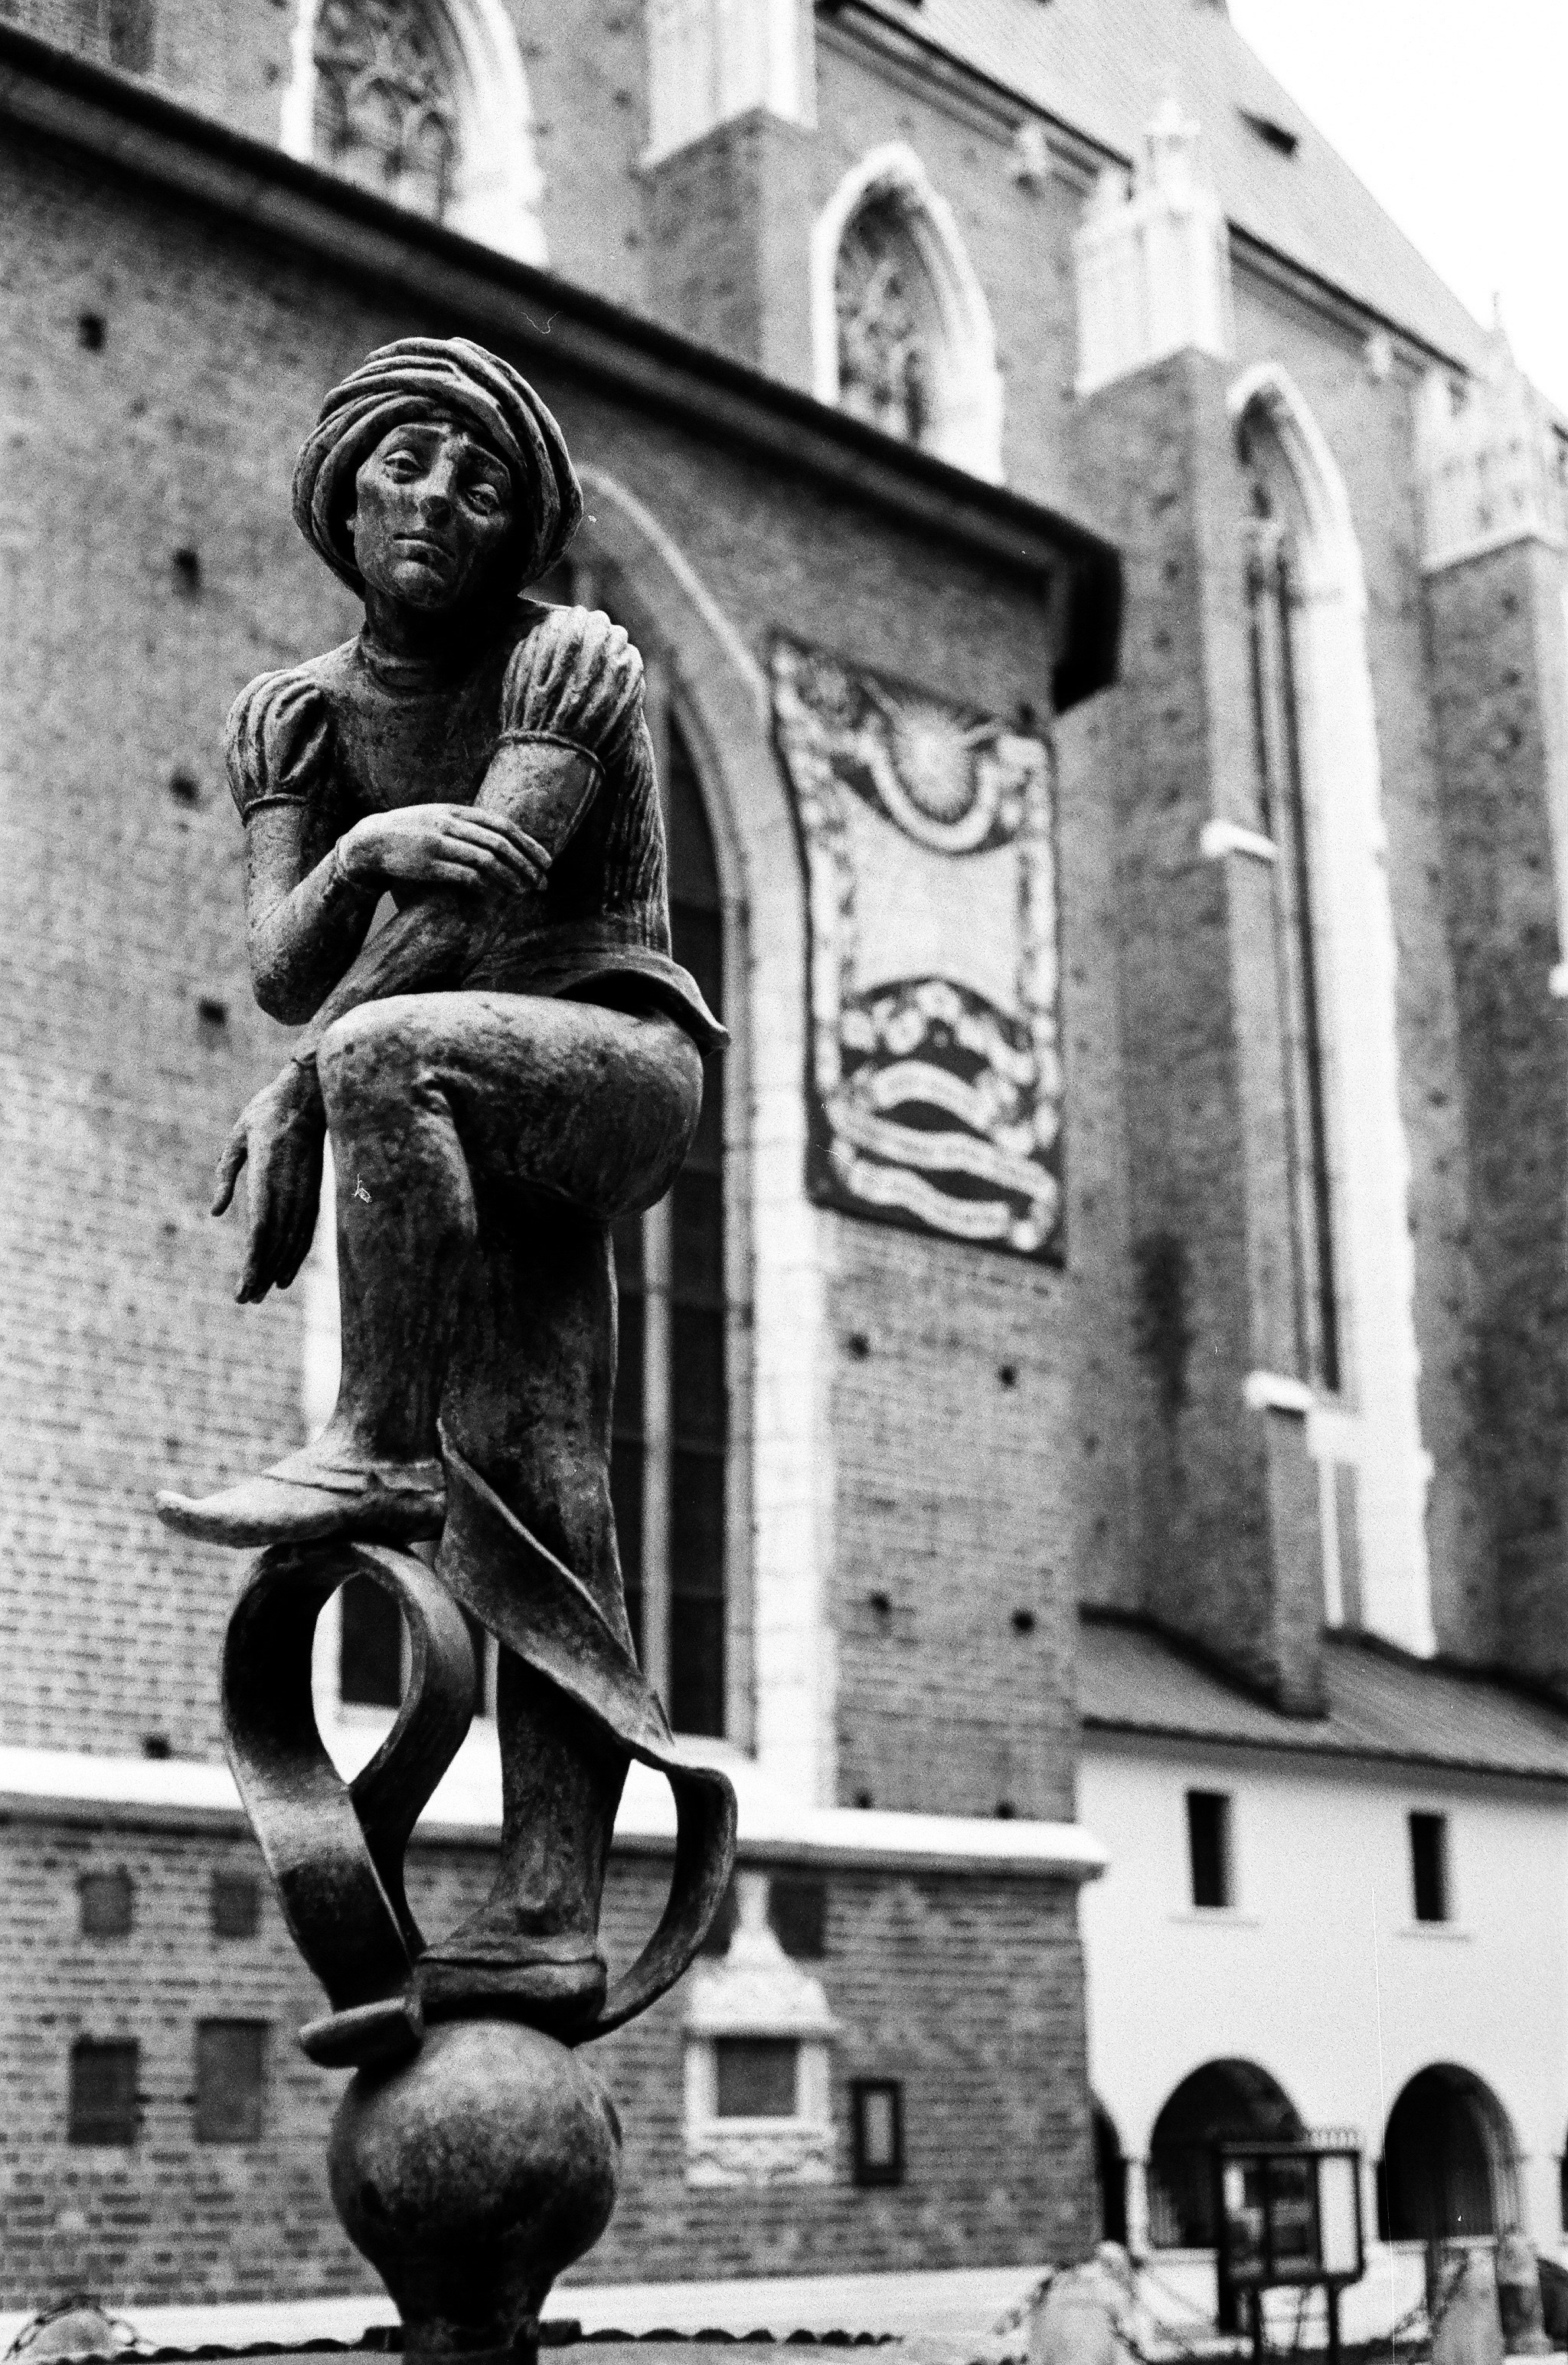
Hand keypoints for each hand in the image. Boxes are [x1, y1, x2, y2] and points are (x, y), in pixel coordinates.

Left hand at [212, 1065, 326, 1302]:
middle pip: (276, 1242)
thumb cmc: (268, 1112)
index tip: (243, 1284)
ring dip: (277, 1270)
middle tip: (245, 1300)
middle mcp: (289, 1189)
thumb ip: (225, 1175)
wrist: (312, 1095)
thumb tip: (216, 1213)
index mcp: (267, 1174)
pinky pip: (305, 1231)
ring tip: (261, 1294)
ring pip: (293, 1241)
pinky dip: (296, 1255)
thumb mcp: (238, 1138)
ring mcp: (305, 1193)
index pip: (261, 1227)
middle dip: (261, 1274)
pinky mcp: (314, 1193)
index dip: (253, 1260)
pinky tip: (286, 1273)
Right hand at [338, 804, 548, 895]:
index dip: (528, 844)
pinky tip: (496, 895)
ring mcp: (439, 844)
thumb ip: (466, 823)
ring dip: (510, 877)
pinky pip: (465, 876)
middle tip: (541, 882)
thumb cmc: (410, 833)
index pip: (502, 826)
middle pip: (500, 844)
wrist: (371, 842)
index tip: (546, 861)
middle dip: (526, 864)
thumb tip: (503, 838)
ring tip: (524, 891)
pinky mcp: (428, 866)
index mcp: (455, 811)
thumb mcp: (438, 817)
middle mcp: (450, 825)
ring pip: (487, 860)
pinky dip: (485, 886)